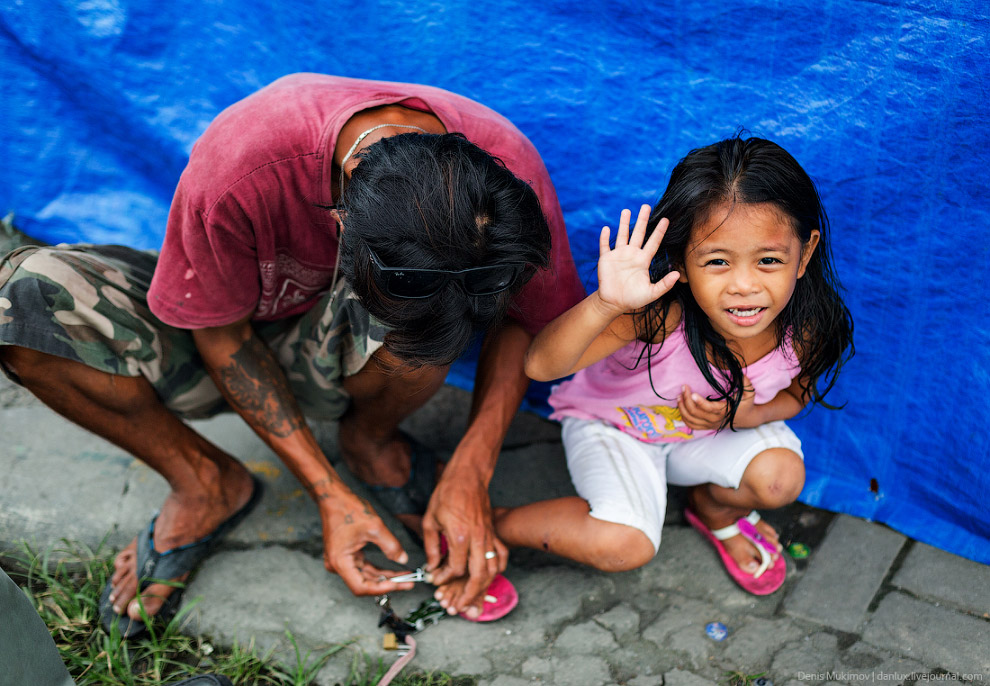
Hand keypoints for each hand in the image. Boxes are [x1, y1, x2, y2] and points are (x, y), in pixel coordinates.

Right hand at [320, 491, 414, 595]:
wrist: (334, 497)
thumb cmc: (348, 509)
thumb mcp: (374, 527)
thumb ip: (390, 546)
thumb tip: (403, 560)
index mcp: (340, 561)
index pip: (361, 587)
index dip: (381, 588)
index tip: (399, 584)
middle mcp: (337, 565)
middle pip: (365, 583)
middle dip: (388, 583)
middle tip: (408, 583)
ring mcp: (341, 561)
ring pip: (366, 576)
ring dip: (386, 577)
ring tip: (405, 577)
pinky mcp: (346, 556)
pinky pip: (364, 567)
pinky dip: (379, 569)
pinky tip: (394, 570)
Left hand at [421, 462, 506, 617]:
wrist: (467, 477)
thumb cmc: (447, 495)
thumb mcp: (431, 520)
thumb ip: (432, 547)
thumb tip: (433, 566)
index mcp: (459, 536)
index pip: (456, 568)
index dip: (445, 578)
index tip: (436, 579)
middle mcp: (478, 539)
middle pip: (479, 576)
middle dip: (469, 594)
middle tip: (460, 605)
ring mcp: (489, 536)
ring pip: (493, 569)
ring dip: (484, 586)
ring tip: (473, 596)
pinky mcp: (494, 533)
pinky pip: (501, 556)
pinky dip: (498, 569)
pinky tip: (490, 576)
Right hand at [595, 204, 678, 314]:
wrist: (614, 303)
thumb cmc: (634, 299)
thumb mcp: (652, 293)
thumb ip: (664, 284)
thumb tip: (678, 274)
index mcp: (643, 260)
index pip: (653, 242)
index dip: (659, 231)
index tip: (666, 219)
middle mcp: (632, 254)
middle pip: (638, 233)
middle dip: (642, 220)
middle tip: (646, 206)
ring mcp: (618, 255)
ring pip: (622, 235)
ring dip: (624, 223)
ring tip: (627, 210)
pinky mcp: (606, 259)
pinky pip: (605, 246)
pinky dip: (604, 238)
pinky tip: (606, 228)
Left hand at [678, 376, 755, 429]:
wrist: (748, 419)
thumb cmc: (746, 403)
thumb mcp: (749, 393)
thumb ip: (745, 382)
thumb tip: (738, 371)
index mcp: (724, 411)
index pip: (710, 408)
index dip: (700, 402)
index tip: (693, 393)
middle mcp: (715, 419)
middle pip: (696, 413)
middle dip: (687, 400)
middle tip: (684, 387)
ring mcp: (710, 424)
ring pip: (691, 420)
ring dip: (682, 408)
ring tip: (679, 396)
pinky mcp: (706, 426)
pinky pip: (691, 425)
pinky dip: (683, 417)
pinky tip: (680, 406)